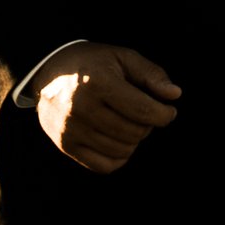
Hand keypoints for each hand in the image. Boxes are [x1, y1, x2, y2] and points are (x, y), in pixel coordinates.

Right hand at [33, 42, 180, 173]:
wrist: (49, 71)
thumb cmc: (94, 63)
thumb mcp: (123, 58)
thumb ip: (152, 75)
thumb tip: (175, 95)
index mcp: (98, 82)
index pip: (143, 110)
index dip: (164, 115)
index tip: (169, 111)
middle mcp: (81, 107)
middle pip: (134, 132)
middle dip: (148, 125)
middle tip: (144, 113)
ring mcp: (70, 129)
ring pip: (122, 151)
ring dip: (134, 140)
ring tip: (129, 123)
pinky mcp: (65, 145)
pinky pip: (104, 166)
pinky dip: (119, 157)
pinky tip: (118, 139)